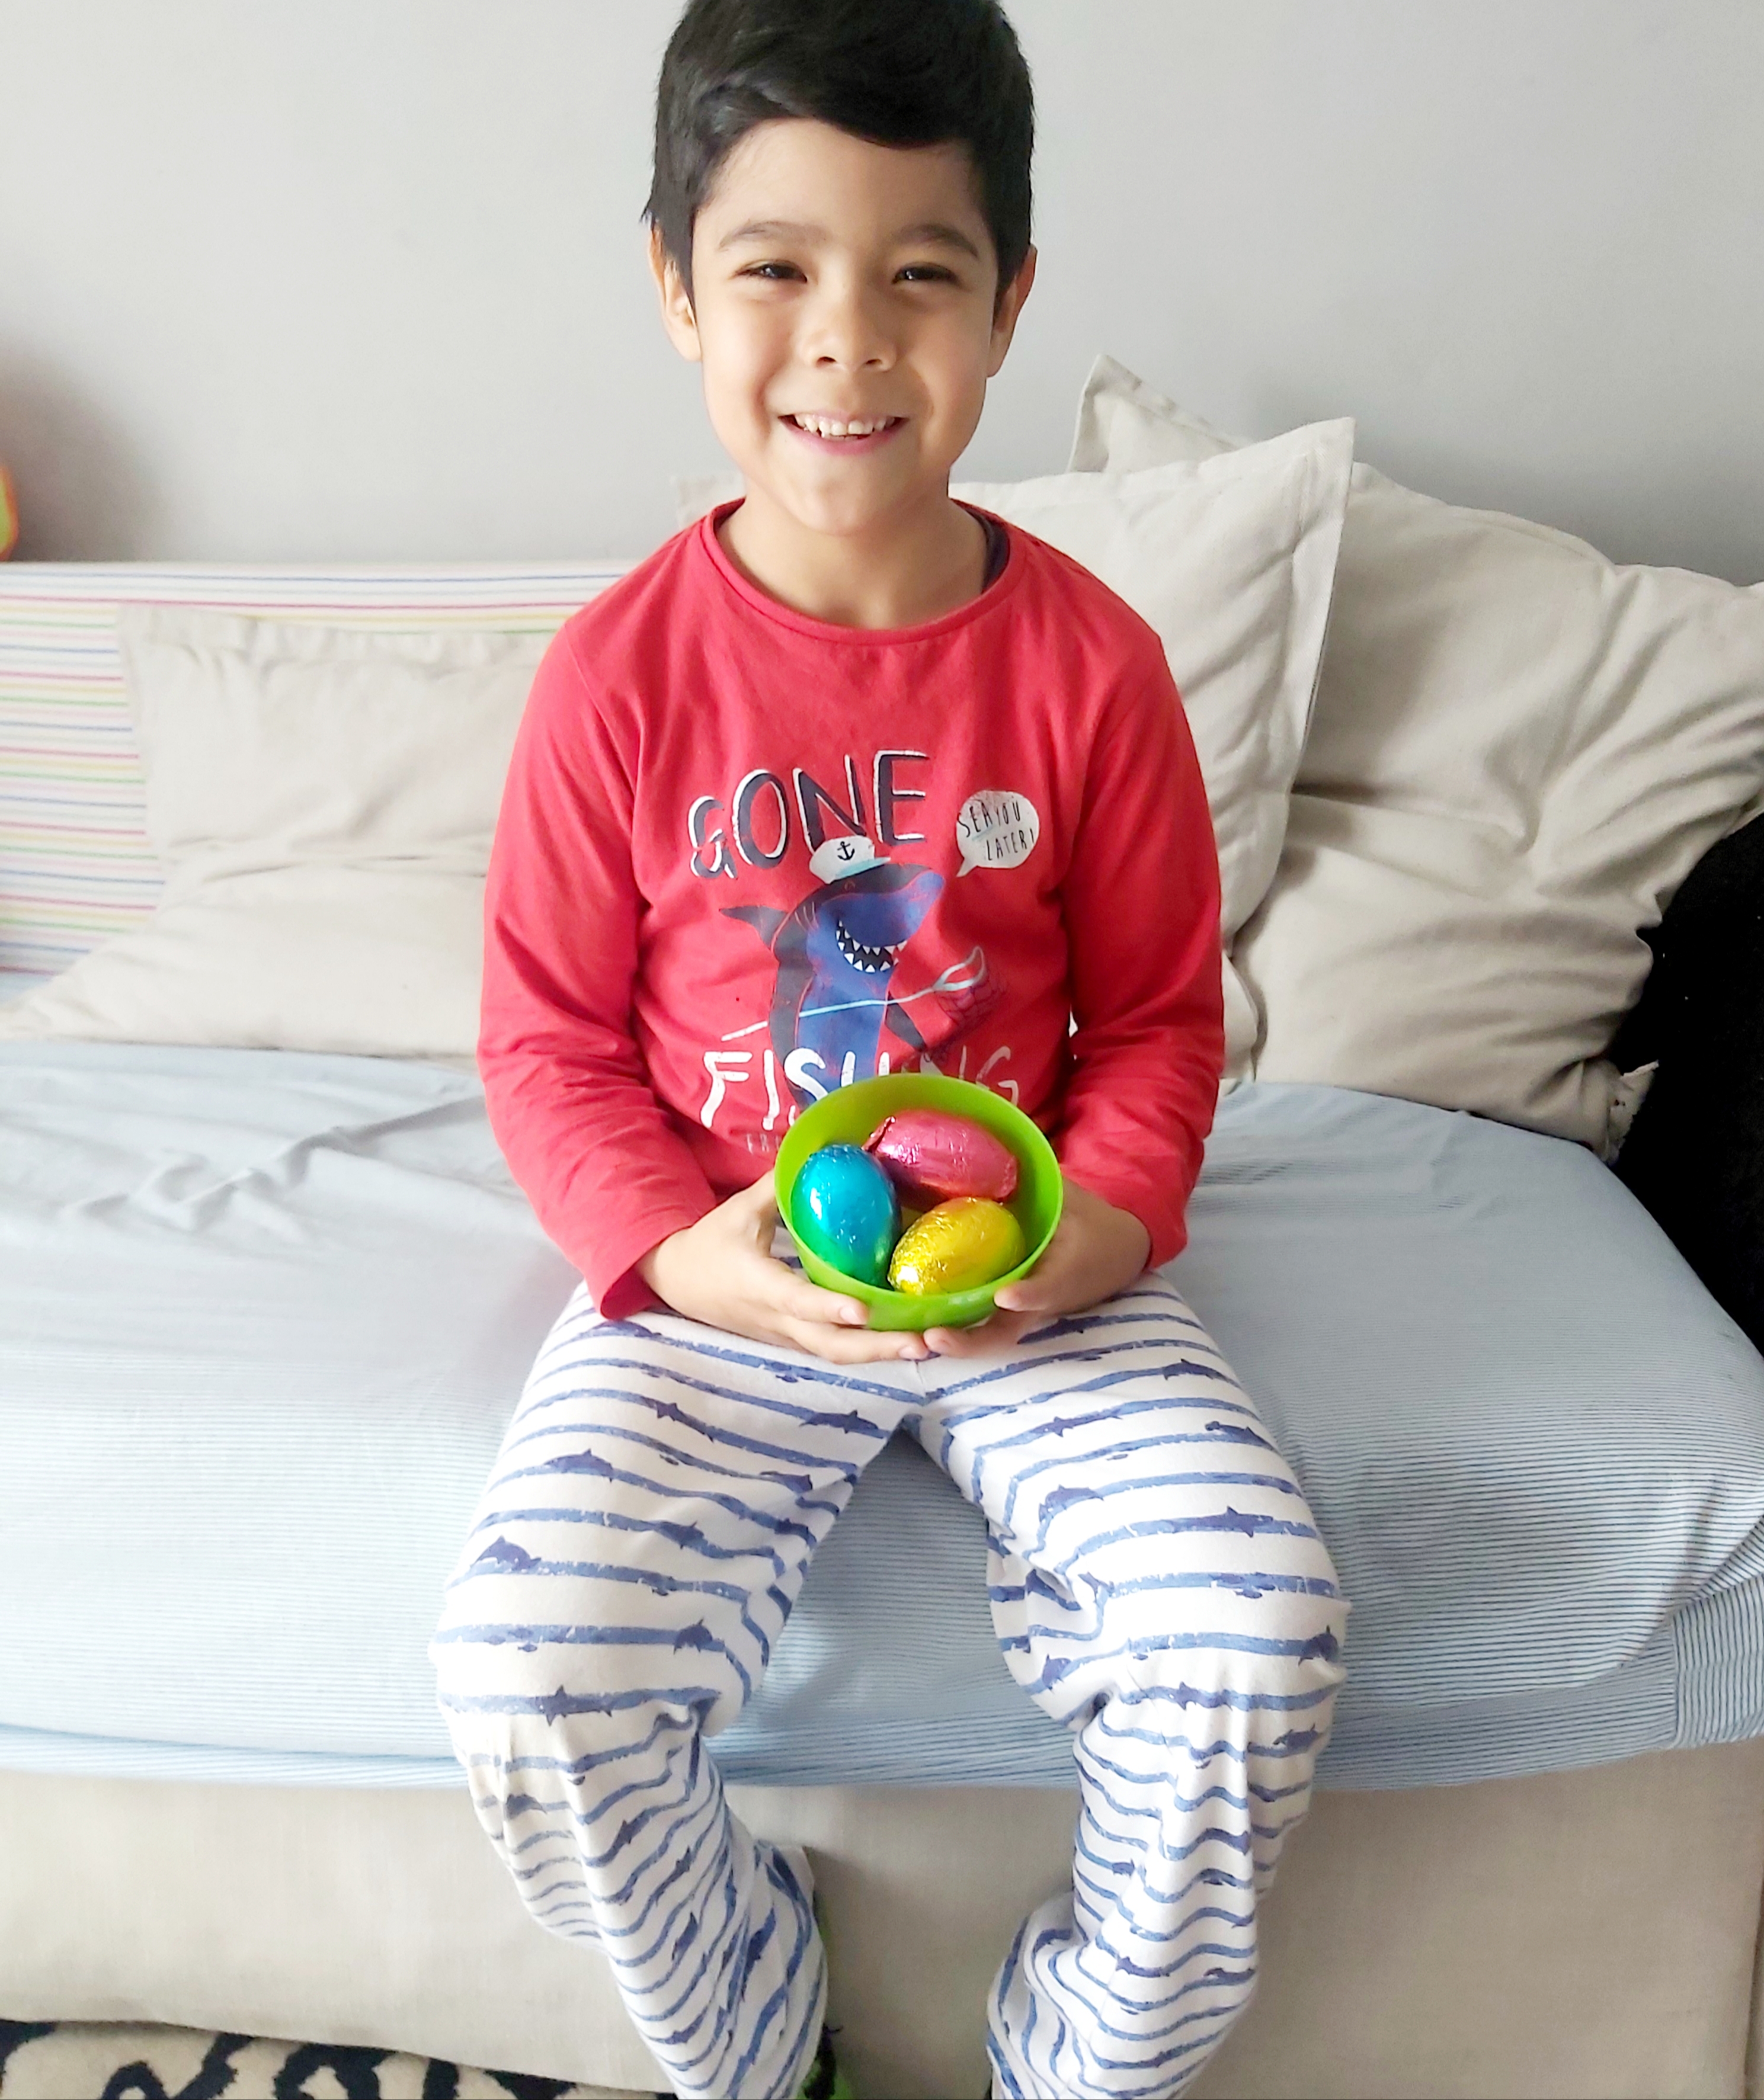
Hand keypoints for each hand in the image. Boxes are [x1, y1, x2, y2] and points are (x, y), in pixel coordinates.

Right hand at [637, 1173, 930, 1364]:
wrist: (677, 1281)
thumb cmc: (710, 1242)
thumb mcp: (739, 1209)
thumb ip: (779, 1185)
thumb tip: (820, 1151)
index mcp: (757, 1284)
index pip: (796, 1301)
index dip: (829, 1308)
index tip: (864, 1311)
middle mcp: (774, 1318)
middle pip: (829, 1345)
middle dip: (876, 1348)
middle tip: (922, 1342)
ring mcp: (784, 1336)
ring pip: (834, 1354)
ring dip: (879, 1354)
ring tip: (926, 1345)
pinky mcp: (792, 1340)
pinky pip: (832, 1350)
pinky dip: (867, 1349)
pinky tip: (901, 1339)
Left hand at [921, 1177, 1151, 1356]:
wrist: (1120, 1252)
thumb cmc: (1092, 1221)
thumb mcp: (1072, 1196)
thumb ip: (1037, 1178)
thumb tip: (996, 1137)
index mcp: (1067, 1270)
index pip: (1049, 1288)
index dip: (1029, 1295)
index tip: (1005, 1295)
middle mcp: (1045, 1301)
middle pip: (1009, 1332)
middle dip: (972, 1341)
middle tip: (934, 1336)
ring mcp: (1030, 1314)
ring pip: (995, 1338)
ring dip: (960, 1344)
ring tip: (919, 1340)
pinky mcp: (1018, 1316)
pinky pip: (988, 1330)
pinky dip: (959, 1333)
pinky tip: (921, 1329)